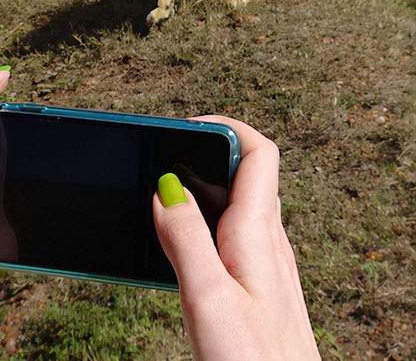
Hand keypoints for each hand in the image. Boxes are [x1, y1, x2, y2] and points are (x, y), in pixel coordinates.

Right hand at [153, 116, 319, 360]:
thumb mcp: (207, 298)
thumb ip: (185, 238)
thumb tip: (166, 187)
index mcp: (258, 233)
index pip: (258, 153)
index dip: (225, 127)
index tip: (185, 128)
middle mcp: (266, 241)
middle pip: (242, 173)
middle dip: (201, 156)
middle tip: (160, 161)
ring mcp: (263, 263)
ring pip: (233, 205)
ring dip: (198, 191)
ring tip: (159, 198)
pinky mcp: (255, 285)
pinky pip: (229, 234)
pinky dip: (201, 224)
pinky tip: (176, 245)